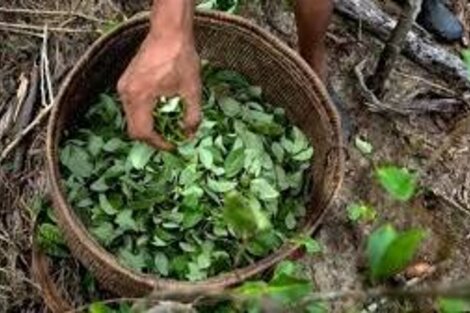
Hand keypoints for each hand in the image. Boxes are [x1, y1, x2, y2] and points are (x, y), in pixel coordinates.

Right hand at [117, 33, 200, 149]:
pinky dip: (144, 113)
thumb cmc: (181, 58)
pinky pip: (132, 106)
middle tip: (170, 139)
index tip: (173, 145)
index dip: (158, 144)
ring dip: (149, 125)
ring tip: (168, 125)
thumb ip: (192, 116)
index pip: (142, 132)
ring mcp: (123, 86)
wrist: (169, 32)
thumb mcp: (192, 90)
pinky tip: (161, 110)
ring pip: (132, 118)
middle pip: (134, 128)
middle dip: (153, 137)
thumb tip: (189, 135)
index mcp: (140, 97)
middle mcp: (126, 93)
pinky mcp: (126, 81)